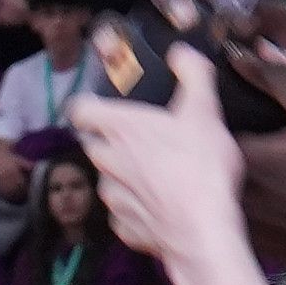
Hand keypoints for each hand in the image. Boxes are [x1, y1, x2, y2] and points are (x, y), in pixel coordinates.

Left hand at [68, 57, 254, 278]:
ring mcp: (112, 198)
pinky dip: (136, 207)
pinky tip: (161, 204)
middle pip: (93, 144)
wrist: (203, 231)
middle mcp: (106, 162)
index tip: (103, 105)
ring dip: (123, 174)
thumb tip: (181, 53)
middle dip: (110, 140)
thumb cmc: (201, 168)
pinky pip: (122, 212)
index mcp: (119, 128)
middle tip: (143, 139)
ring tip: (157, 174)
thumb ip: (192, 74)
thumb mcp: (205, 110)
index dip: (89, 105)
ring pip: (106, 179)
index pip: (80, 109)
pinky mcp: (123, 228)